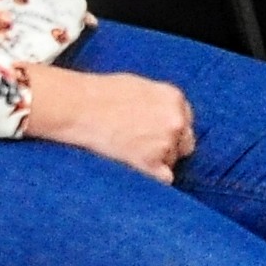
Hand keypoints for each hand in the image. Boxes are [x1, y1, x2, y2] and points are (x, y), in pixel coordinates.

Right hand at [21, 66, 193, 181]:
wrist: (80, 107)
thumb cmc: (103, 93)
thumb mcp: (141, 87)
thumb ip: (161, 102)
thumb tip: (166, 115)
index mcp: (174, 98)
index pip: (185, 121)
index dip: (170, 128)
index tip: (155, 132)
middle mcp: (176, 120)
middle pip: (185, 142)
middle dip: (170, 145)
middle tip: (144, 144)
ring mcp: (165, 142)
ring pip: (173, 160)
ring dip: (158, 160)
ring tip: (131, 151)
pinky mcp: (150, 162)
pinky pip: (165, 178)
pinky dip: (154, 177)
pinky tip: (139, 169)